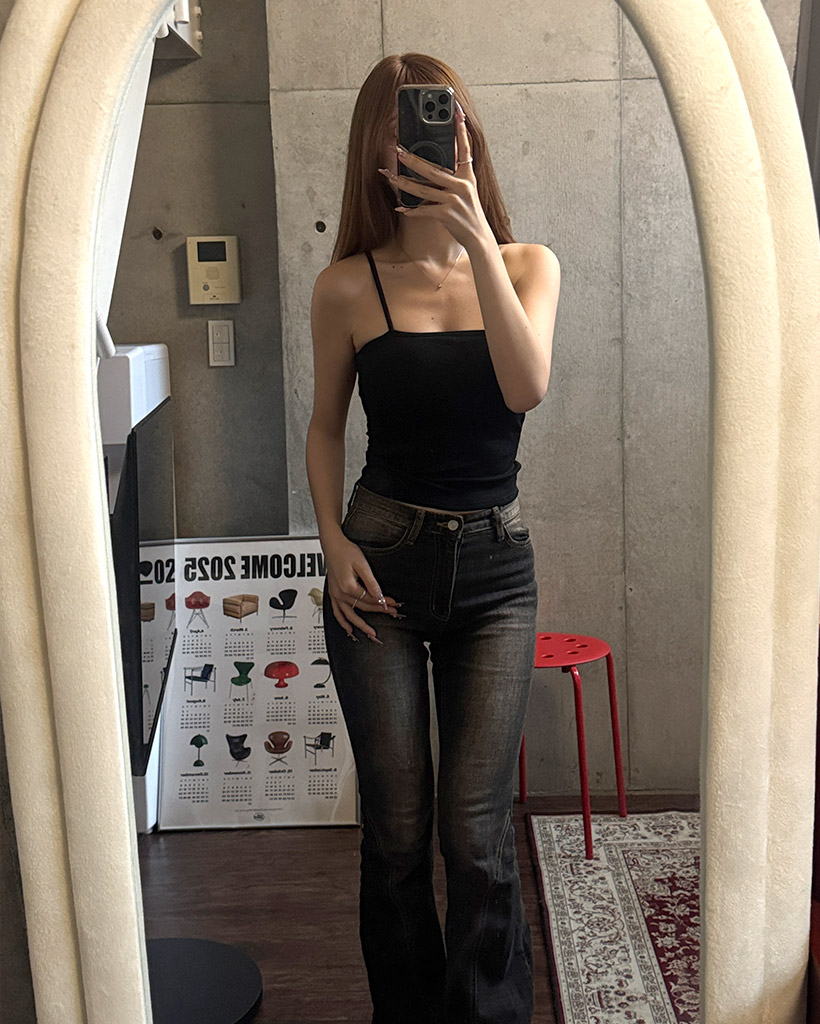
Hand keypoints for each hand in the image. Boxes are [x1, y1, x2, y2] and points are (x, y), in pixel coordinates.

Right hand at [323, 534, 403, 642]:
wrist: (332, 546)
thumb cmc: (346, 551)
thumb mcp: (362, 564)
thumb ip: (371, 582)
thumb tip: (379, 595)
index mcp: (348, 586)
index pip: (370, 599)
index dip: (383, 603)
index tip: (392, 604)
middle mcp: (340, 593)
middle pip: (362, 607)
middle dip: (378, 611)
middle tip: (390, 614)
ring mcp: (335, 595)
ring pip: (349, 615)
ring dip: (360, 625)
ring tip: (370, 633)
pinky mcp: (333, 594)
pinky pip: (337, 612)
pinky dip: (342, 622)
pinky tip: (348, 629)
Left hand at [377, 99, 493, 251]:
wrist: (478, 237)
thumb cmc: (469, 213)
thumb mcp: (467, 191)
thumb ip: (454, 177)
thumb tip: (432, 166)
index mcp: (467, 176)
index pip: (464, 148)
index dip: (460, 129)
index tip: (456, 111)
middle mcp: (462, 185)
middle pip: (432, 169)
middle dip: (413, 159)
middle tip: (398, 150)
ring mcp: (454, 200)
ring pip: (423, 190)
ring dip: (403, 183)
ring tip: (390, 176)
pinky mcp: (447, 214)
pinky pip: (424, 210)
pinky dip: (411, 210)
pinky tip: (400, 208)